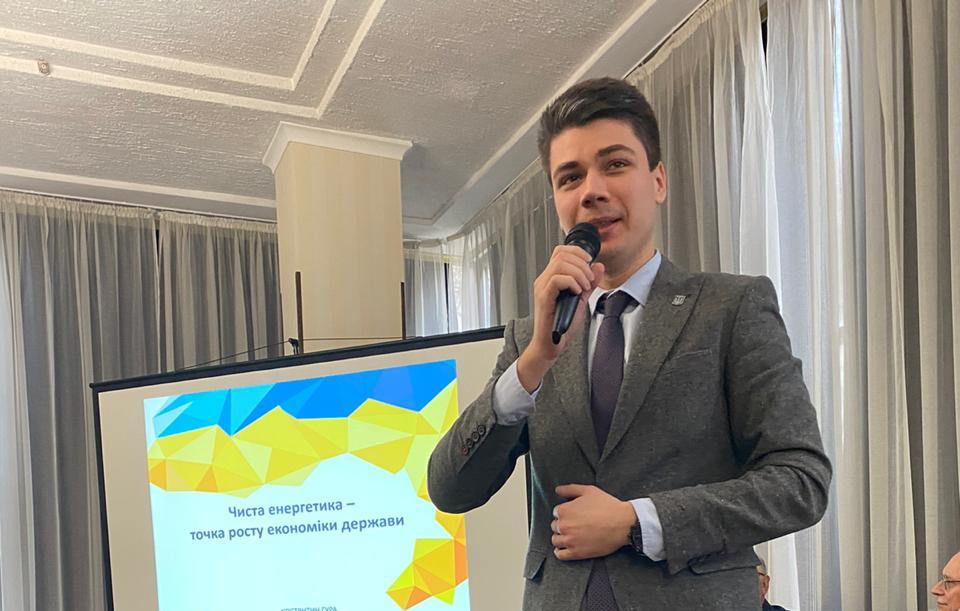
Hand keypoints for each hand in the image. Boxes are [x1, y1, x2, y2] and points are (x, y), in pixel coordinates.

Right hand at [517, 246, 603, 391]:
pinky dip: (572, 282)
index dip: (577, 251)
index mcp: (551, 278)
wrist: (551, 344)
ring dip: (578, 273)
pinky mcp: (543, 297)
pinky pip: (557, 280)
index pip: (560, 251)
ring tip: (585, 287)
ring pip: (560, 264)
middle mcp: (544, 280)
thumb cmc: (561, 326)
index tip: (589, 261)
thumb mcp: (581, 300)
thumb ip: (589, 283)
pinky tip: (577, 292)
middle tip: (590, 279)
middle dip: (582, 264)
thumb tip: (598, 267)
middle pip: (561, 254)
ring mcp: (542, 288)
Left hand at [550, 484, 635, 560]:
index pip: (556, 512)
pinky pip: (560, 554)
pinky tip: (566, 547)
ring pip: (555, 540)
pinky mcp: (577, 553)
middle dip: (563, 524)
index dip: (565, 512)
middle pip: (555, 526)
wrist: (622, 523)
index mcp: (564, 510)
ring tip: (570, 535)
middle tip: (574, 524)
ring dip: (561, 537)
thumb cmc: (607, 506)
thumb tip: (558, 490)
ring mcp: (570, 540)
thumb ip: (570, 489)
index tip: (573, 514)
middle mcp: (564, 526)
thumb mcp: (588, 491)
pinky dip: (560, 551)